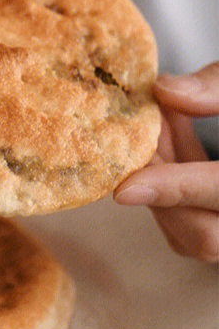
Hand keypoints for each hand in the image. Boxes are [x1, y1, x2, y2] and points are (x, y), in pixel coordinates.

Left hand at [114, 63, 218, 260]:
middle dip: (160, 190)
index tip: (124, 187)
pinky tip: (172, 132)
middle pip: (204, 237)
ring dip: (164, 185)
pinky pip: (202, 224)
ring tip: (158, 122)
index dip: (174, 190)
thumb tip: (164, 91)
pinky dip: (178, 185)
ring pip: (196, 236)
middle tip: (140, 134)